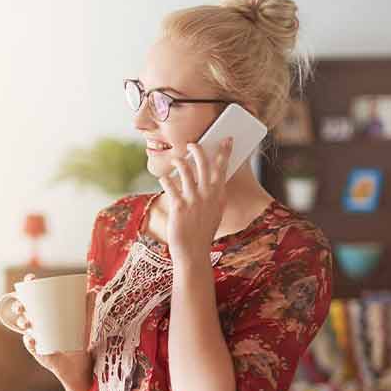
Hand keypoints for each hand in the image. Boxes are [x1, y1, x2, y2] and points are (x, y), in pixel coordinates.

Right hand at [14, 274, 90, 382]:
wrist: (79, 365)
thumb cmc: (79, 341)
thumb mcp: (85, 322)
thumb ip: (89, 307)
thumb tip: (94, 290)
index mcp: (46, 312)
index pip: (34, 296)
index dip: (29, 286)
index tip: (30, 279)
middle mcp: (38, 323)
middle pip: (23, 310)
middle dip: (19, 305)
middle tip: (23, 306)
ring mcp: (37, 337)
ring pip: (24, 326)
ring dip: (22, 322)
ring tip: (28, 323)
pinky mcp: (38, 351)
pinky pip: (30, 345)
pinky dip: (29, 341)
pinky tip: (31, 339)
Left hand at [159, 137, 233, 266]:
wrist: (193, 251)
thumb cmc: (202, 232)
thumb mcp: (214, 212)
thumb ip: (213, 196)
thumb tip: (209, 180)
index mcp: (218, 195)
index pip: (222, 168)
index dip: (224, 152)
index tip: (227, 139)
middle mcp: (208, 194)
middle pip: (204, 163)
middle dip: (198, 149)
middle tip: (192, 144)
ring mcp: (193, 199)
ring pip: (186, 169)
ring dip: (179, 161)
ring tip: (176, 160)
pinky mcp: (179, 205)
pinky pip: (170, 184)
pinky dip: (165, 178)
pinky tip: (163, 178)